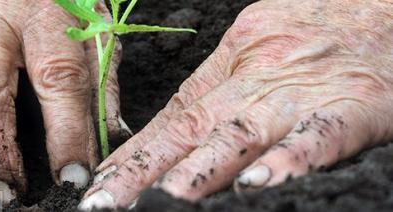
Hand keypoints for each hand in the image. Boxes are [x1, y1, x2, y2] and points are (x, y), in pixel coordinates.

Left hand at [81, 0, 392, 208]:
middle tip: (105, 204)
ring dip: (197, 174)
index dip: (134, 153)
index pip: (173, 117)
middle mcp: (257, 77)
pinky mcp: (353, 105)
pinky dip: (286, 162)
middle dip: (143, 172)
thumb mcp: (257, 44)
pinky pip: (316, 137)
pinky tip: (257, 186)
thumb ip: (220, 88)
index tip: (103, 183)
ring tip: (161, 203)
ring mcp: (300, 92)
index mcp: (232, 63)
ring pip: (239, 134)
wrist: (387, 7)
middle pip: (191, 130)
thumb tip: (177, 132)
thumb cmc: (318, 28)